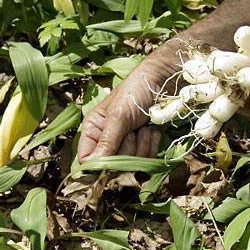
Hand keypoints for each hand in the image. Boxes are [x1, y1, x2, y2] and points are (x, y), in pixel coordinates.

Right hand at [77, 46, 178, 161]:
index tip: (112, 160)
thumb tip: (93, 167)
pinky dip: (152, 147)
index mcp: (93, 131)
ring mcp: (127, 144)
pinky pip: (146, 159)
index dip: (98, 165)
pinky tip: (153, 131)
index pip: (87, 160)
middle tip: (132, 132)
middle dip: (126, 151)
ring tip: (144, 128)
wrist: (163, 83)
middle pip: (111, 165)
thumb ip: (107, 141)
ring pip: (131, 164)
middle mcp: (107, 140)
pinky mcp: (144, 145)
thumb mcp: (118, 115)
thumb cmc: (135, 92)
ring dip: (141, 147)